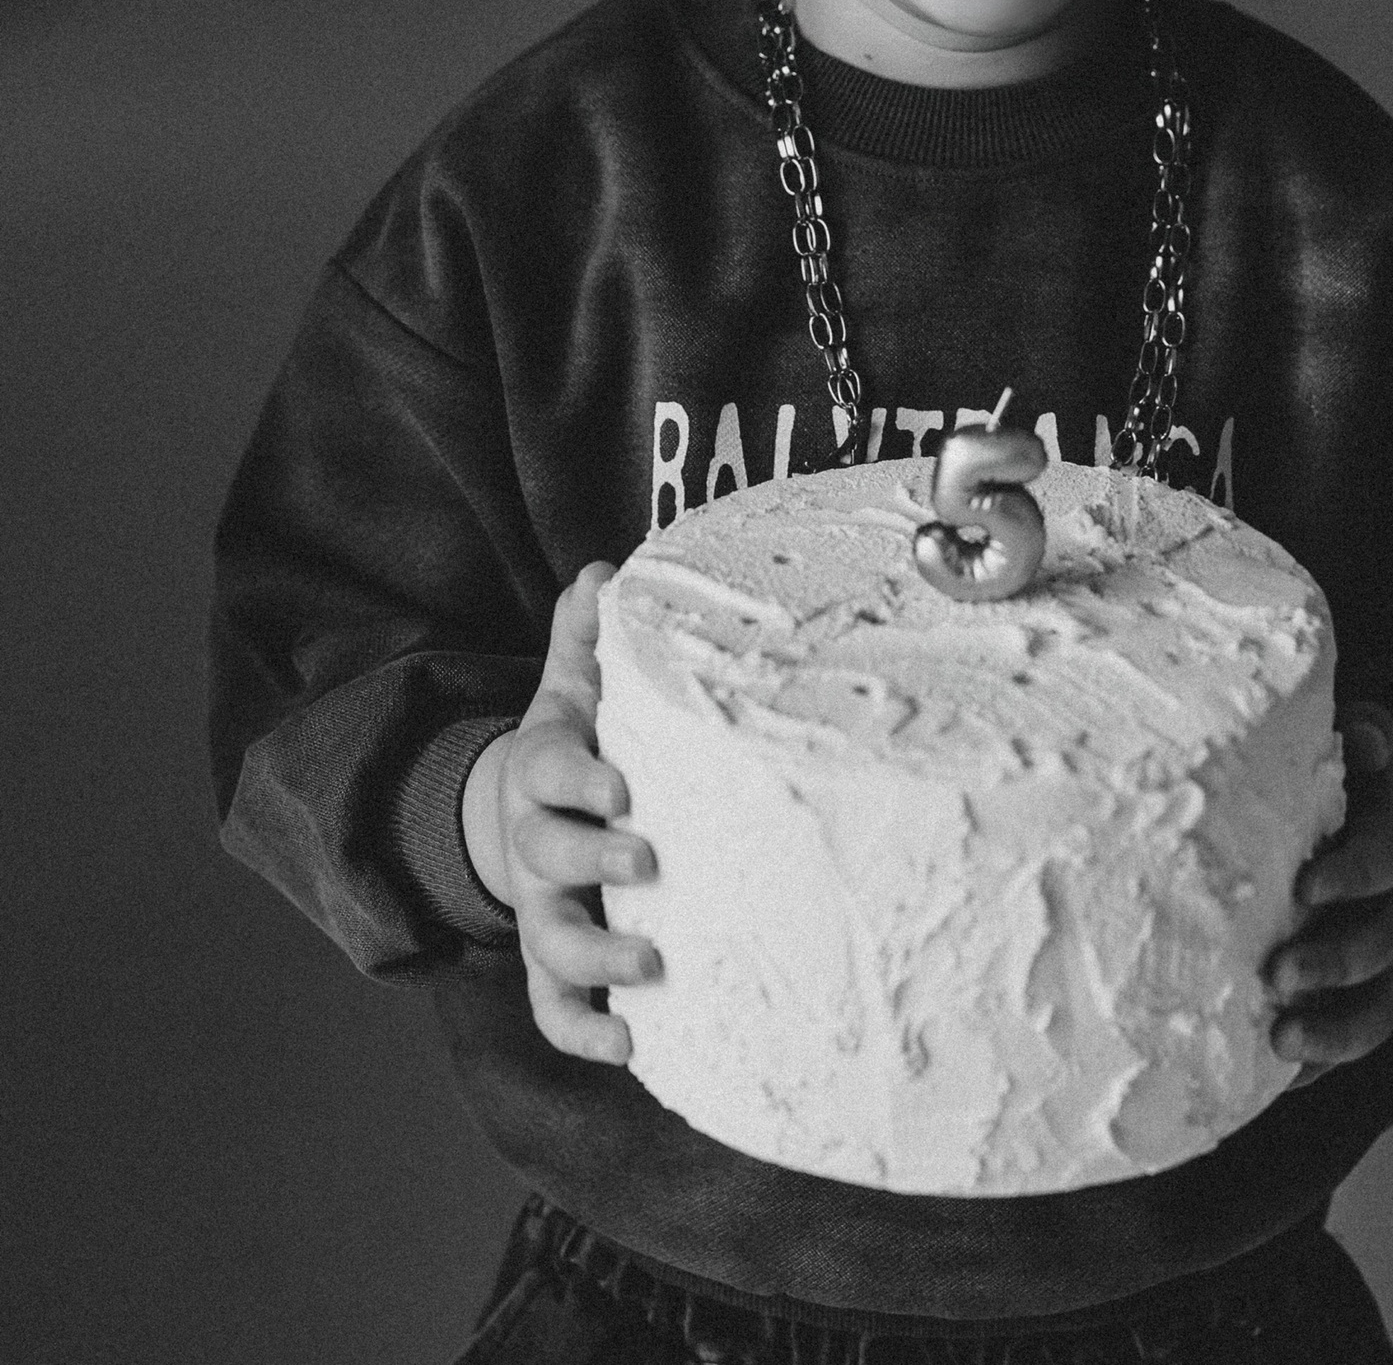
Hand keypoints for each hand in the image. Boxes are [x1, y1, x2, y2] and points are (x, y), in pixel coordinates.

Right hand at [467, 562, 658, 1065]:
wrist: (517, 814)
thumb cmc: (572, 748)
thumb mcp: (572, 690)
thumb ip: (588, 636)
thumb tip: (604, 567)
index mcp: (540, 772)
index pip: (547, 771)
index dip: (579, 781)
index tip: (623, 786)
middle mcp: (533, 847)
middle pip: (545, 861)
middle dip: (591, 864)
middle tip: (647, 863)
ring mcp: (538, 912)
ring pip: (549, 946)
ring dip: (595, 963)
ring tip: (651, 970)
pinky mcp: (549, 965)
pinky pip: (552, 1010)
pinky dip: (582, 1034)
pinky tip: (632, 1048)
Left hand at [1265, 702, 1392, 1084]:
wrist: (1375, 831)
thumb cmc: (1345, 782)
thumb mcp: (1357, 747)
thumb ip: (1362, 733)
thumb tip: (1367, 736)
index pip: (1387, 859)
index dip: (1352, 875)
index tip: (1303, 886)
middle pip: (1383, 944)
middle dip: (1334, 964)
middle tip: (1278, 974)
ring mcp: (1387, 963)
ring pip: (1379, 1010)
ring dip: (1333, 1033)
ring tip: (1279, 1044)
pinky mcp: (1361, 1000)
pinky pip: (1347, 1044)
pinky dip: (1315, 1069)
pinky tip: (1270, 1084)